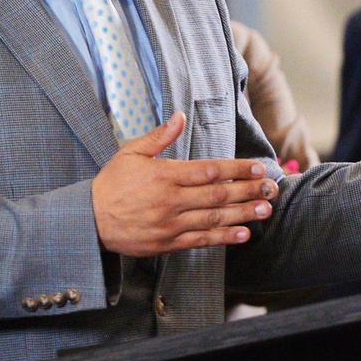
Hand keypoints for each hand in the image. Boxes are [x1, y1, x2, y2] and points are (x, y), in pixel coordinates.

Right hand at [91, 113, 278, 255]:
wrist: (89, 220)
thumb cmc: (111, 183)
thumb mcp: (131, 152)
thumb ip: (160, 137)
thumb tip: (180, 116)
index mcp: (165, 175)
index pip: (209, 170)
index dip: (237, 169)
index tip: (258, 168)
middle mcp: (171, 200)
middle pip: (217, 195)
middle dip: (248, 191)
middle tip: (271, 189)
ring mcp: (170, 224)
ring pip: (213, 219)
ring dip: (242, 214)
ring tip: (265, 210)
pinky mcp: (167, 243)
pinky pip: (200, 240)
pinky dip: (223, 238)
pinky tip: (243, 234)